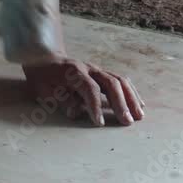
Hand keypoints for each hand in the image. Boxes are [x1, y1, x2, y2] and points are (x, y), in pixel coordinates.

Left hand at [23, 58, 144, 126]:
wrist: (44, 58)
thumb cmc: (43, 77)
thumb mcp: (44, 90)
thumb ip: (62, 99)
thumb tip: (76, 111)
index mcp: (74, 72)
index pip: (90, 89)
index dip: (95, 107)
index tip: (100, 123)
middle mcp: (89, 69)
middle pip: (111, 83)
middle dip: (121, 104)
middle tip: (127, 121)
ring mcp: (97, 70)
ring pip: (120, 81)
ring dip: (131, 98)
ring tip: (139, 115)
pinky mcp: (102, 73)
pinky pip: (120, 81)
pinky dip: (130, 93)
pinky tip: (138, 104)